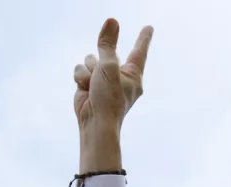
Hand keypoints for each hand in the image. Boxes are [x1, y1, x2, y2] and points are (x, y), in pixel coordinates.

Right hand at [72, 19, 153, 171]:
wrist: (94, 122)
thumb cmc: (108, 98)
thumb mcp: (108, 66)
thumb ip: (108, 43)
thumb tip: (112, 21)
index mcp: (133, 75)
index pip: (139, 51)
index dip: (143, 38)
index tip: (149, 28)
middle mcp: (119, 77)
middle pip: (106, 52)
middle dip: (101, 61)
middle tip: (103, 74)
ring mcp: (103, 81)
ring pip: (90, 60)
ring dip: (89, 71)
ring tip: (94, 86)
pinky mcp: (89, 85)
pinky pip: (80, 70)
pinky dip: (81, 78)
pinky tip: (85, 90)